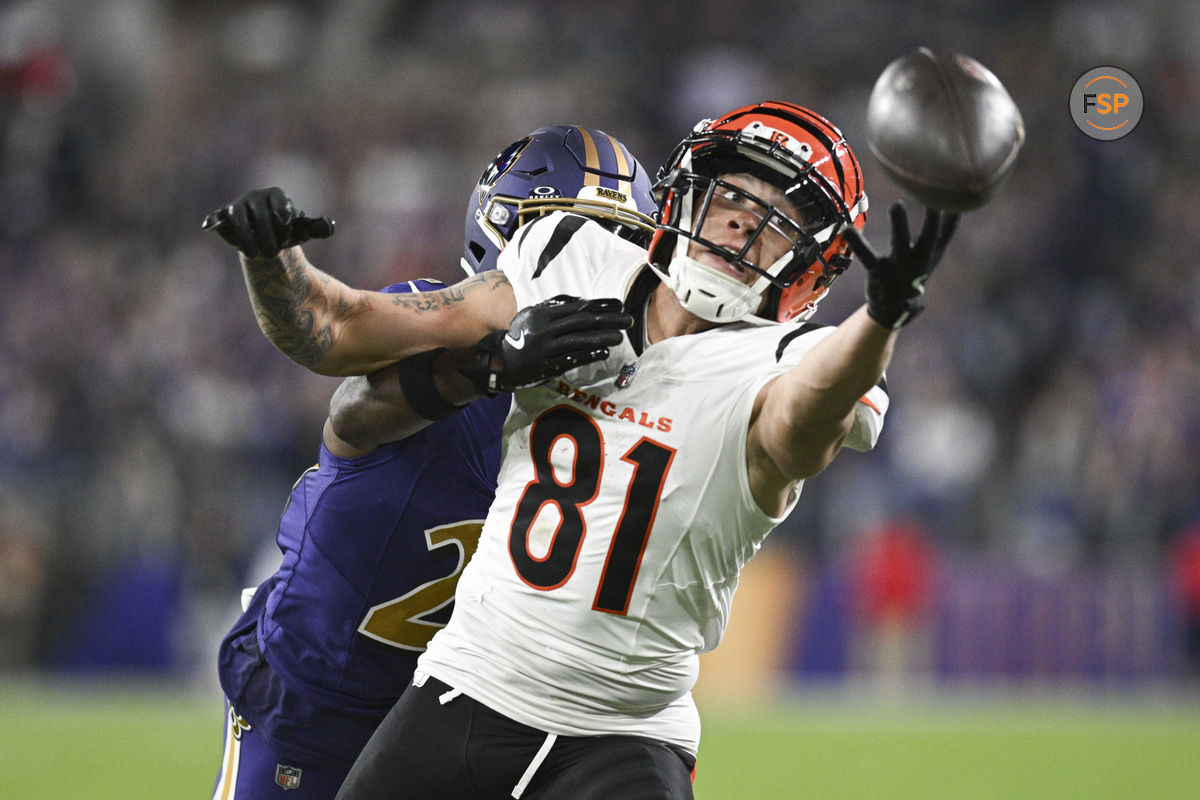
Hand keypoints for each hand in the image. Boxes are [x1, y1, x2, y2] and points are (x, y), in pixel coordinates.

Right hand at [202, 187, 334, 257]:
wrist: (265, 238)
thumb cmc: (285, 232)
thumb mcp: (302, 231)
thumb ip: (317, 228)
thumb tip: (330, 225)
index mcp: (276, 195)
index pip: (280, 206)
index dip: (284, 224)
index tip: (287, 237)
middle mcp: (255, 197)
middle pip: (260, 216)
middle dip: (267, 237)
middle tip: (272, 253)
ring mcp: (238, 205)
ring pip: (239, 218)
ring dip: (247, 238)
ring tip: (255, 255)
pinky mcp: (224, 216)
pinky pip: (218, 217)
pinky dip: (213, 220)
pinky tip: (209, 226)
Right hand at [466, 296, 632, 393]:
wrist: (499, 360)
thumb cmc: (521, 334)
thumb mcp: (533, 314)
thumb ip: (556, 305)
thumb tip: (583, 301)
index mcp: (541, 313)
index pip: (577, 307)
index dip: (600, 305)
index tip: (620, 305)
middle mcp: (543, 329)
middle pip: (581, 322)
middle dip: (607, 320)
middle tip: (627, 321)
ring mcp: (544, 349)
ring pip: (578, 341)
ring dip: (602, 338)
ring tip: (620, 337)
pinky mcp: (545, 367)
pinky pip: (571, 360)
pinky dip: (588, 355)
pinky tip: (604, 352)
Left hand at [842, 201, 957, 329]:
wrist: (894, 307)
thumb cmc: (915, 272)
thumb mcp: (934, 252)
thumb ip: (946, 231)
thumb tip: (958, 207)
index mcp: (932, 252)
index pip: (946, 232)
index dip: (953, 216)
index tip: (960, 195)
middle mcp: (918, 259)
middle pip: (930, 237)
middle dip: (932, 218)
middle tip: (933, 197)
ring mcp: (899, 267)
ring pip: (901, 243)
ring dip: (900, 225)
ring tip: (898, 205)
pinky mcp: (879, 272)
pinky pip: (867, 256)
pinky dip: (857, 243)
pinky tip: (849, 230)